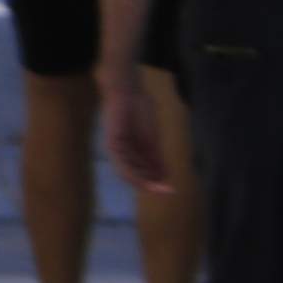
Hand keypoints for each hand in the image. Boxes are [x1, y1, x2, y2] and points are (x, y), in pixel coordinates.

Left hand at [104, 69, 178, 194]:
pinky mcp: (112, 144)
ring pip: (128, 172)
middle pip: (136, 174)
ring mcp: (116, 149)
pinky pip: (121, 164)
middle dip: (151, 184)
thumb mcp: (152, 138)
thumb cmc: (139, 109)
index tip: (170, 190)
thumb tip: (166, 176)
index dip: (156, 181)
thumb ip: (156, 157)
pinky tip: (143, 180)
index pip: (144, 171)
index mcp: (133, 150)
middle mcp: (123, 152)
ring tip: (157, 188)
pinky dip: (133, 173)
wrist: (127, 91)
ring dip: (143, 182)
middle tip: (165, 191)